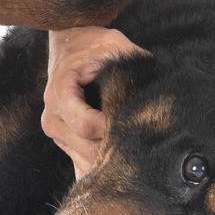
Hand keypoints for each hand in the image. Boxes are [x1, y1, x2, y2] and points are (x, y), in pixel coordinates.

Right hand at [42, 24, 150, 176]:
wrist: (70, 45)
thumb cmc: (93, 45)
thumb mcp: (113, 45)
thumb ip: (134, 62)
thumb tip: (161, 81)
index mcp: (60, 94)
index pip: (86, 126)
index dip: (113, 129)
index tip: (135, 124)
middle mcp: (53, 118)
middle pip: (88, 150)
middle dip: (117, 149)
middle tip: (144, 143)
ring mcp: (57, 134)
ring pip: (86, 162)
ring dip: (111, 160)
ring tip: (135, 150)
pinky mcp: (64, 142)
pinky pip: (80, 165)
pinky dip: (100, 169)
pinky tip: (119, 167)